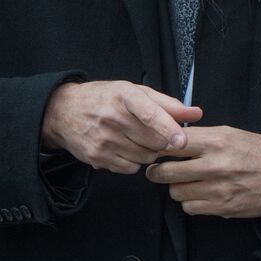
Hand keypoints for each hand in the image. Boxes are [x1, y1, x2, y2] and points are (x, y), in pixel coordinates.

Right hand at [40, 80, 201, 173]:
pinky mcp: (96, 157)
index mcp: (125, 96)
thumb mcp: (136, 92)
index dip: (168, 128)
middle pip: (153, 141)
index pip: (150, 114)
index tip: (182, 140)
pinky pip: (130, 168)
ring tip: (139, 139)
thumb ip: (168, 104)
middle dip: (164, 141)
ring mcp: (102, 140)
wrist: (64, 111)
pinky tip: (126, 148)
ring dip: (150, 152)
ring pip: (145, 157)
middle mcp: (112, 118)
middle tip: (159, 134)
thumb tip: (196, 113)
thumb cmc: (106, 99)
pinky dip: (135, 162)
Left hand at [144, 126, 260, 218]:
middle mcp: (213, 165)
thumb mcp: (234, 134)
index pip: (172, 144)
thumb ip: (204, 137)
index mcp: (217, 142)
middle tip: (160, 170)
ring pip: (174, 192)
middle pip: (165, 172)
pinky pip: (189, 207)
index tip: (158, 150)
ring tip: (188, 182)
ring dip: (178, 187)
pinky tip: (201, 194)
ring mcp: (216, 189)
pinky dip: (191, 202)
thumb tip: (175, 139)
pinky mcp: (220, 207)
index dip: (160, 147)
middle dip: (159, 171)